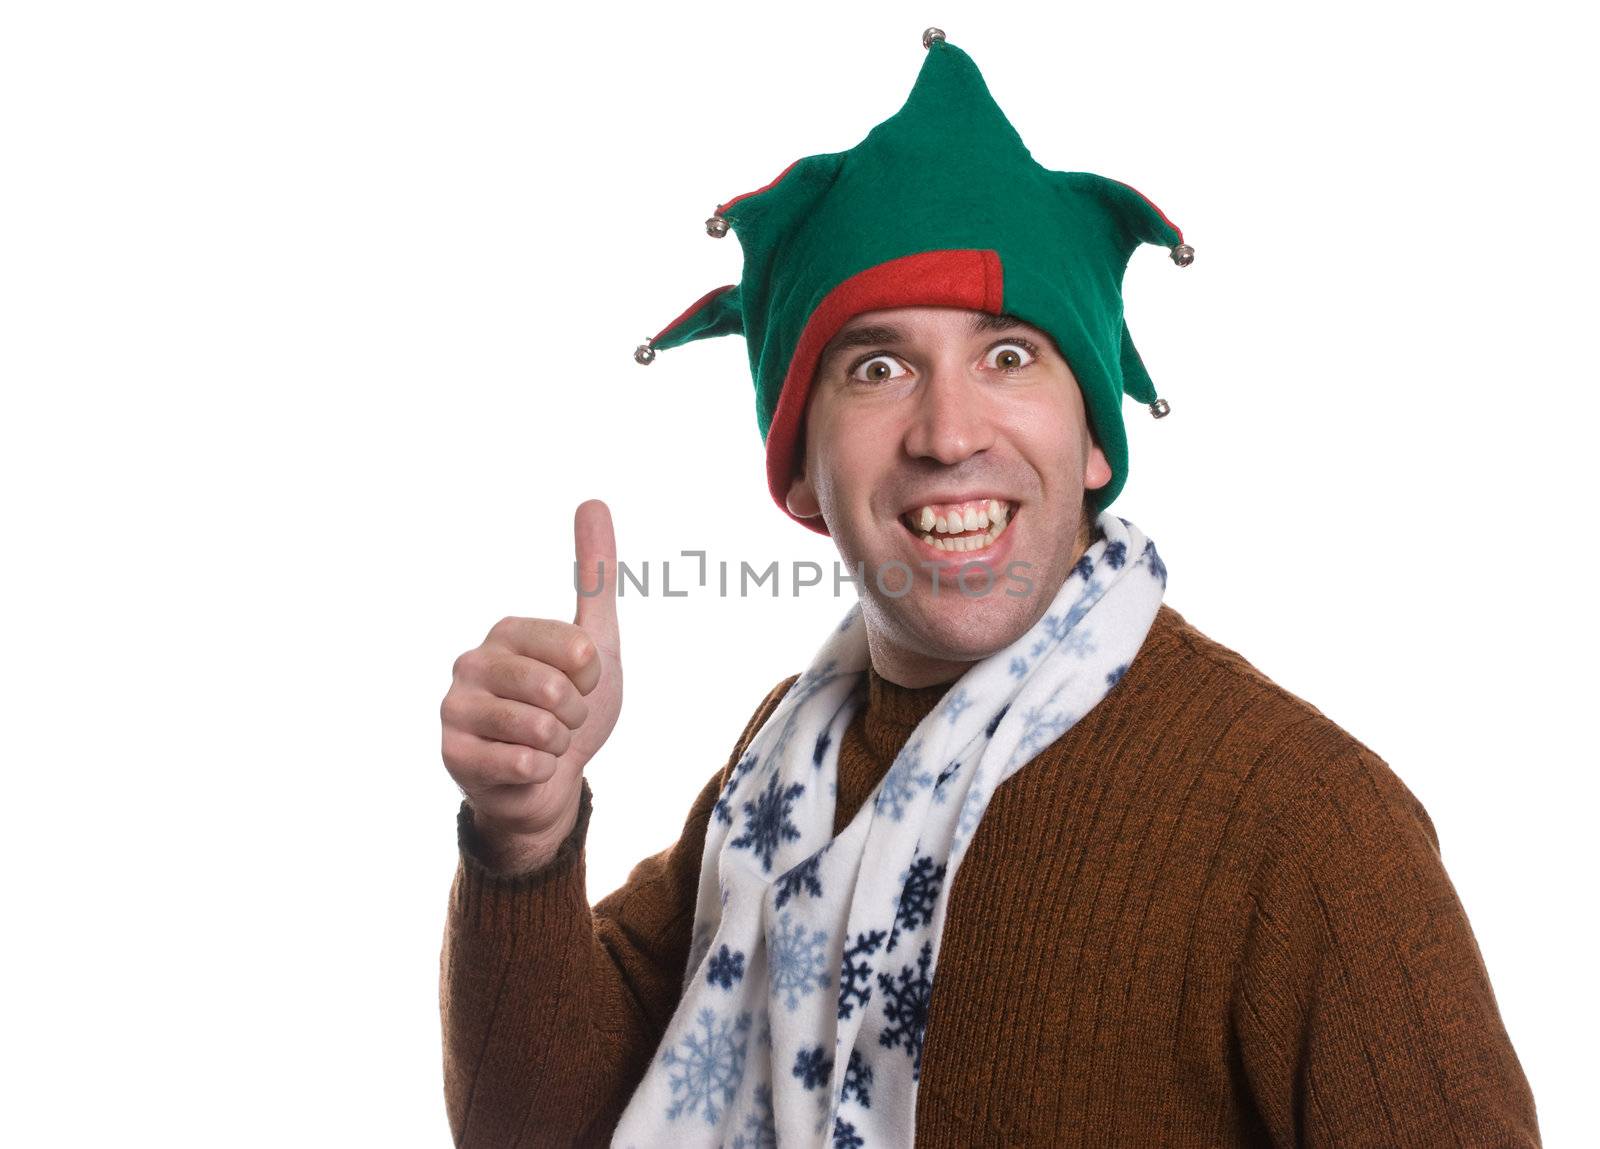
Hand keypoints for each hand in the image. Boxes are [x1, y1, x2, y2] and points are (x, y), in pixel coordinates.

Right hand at [441, 499, 622, 858]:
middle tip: (559, 723)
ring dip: (557, 747)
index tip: (578, 686)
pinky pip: (524, 764)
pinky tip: (523, 771)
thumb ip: (595, 576)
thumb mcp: (597, 645)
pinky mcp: (452, 755)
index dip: (592, 679)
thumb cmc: (570, 714)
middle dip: (575, 717)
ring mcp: (455, 708)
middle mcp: (472, 662)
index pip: (578, 650)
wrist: (549, 787)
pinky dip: (540, 774)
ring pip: (540, 728)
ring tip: (541, 746)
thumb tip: (594, 500)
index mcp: (507, 631)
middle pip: (557, 689)